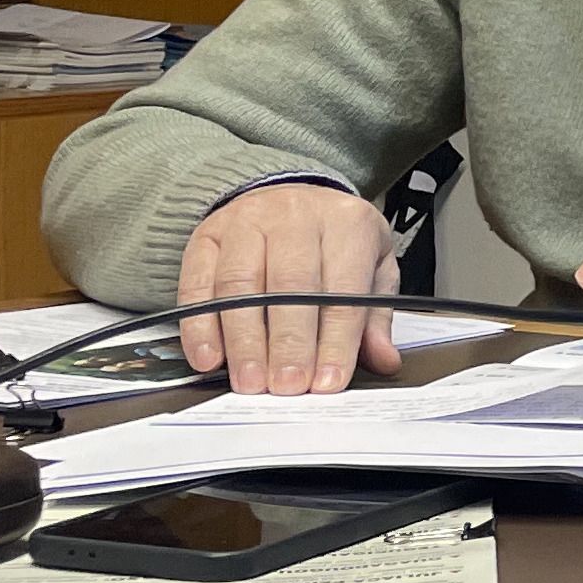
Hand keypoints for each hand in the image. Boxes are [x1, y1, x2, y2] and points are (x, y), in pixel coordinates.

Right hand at [177, 182, 401, 395]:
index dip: (335, 340)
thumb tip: (383, 360)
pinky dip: (200, 326)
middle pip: (289, 286)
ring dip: (244, 341)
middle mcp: (294, 216)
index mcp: (345, 222)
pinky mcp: (207, 236)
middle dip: (288, 344)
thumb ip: (375, 316)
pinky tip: (209, 357)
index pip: (342, 289)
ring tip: (251, 381)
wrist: (290, 196)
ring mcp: (246, 222)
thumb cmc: (335, 240)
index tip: (327, 381)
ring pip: (240, 285)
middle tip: (287, 387)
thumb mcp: (372, 266)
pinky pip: (198, 283)